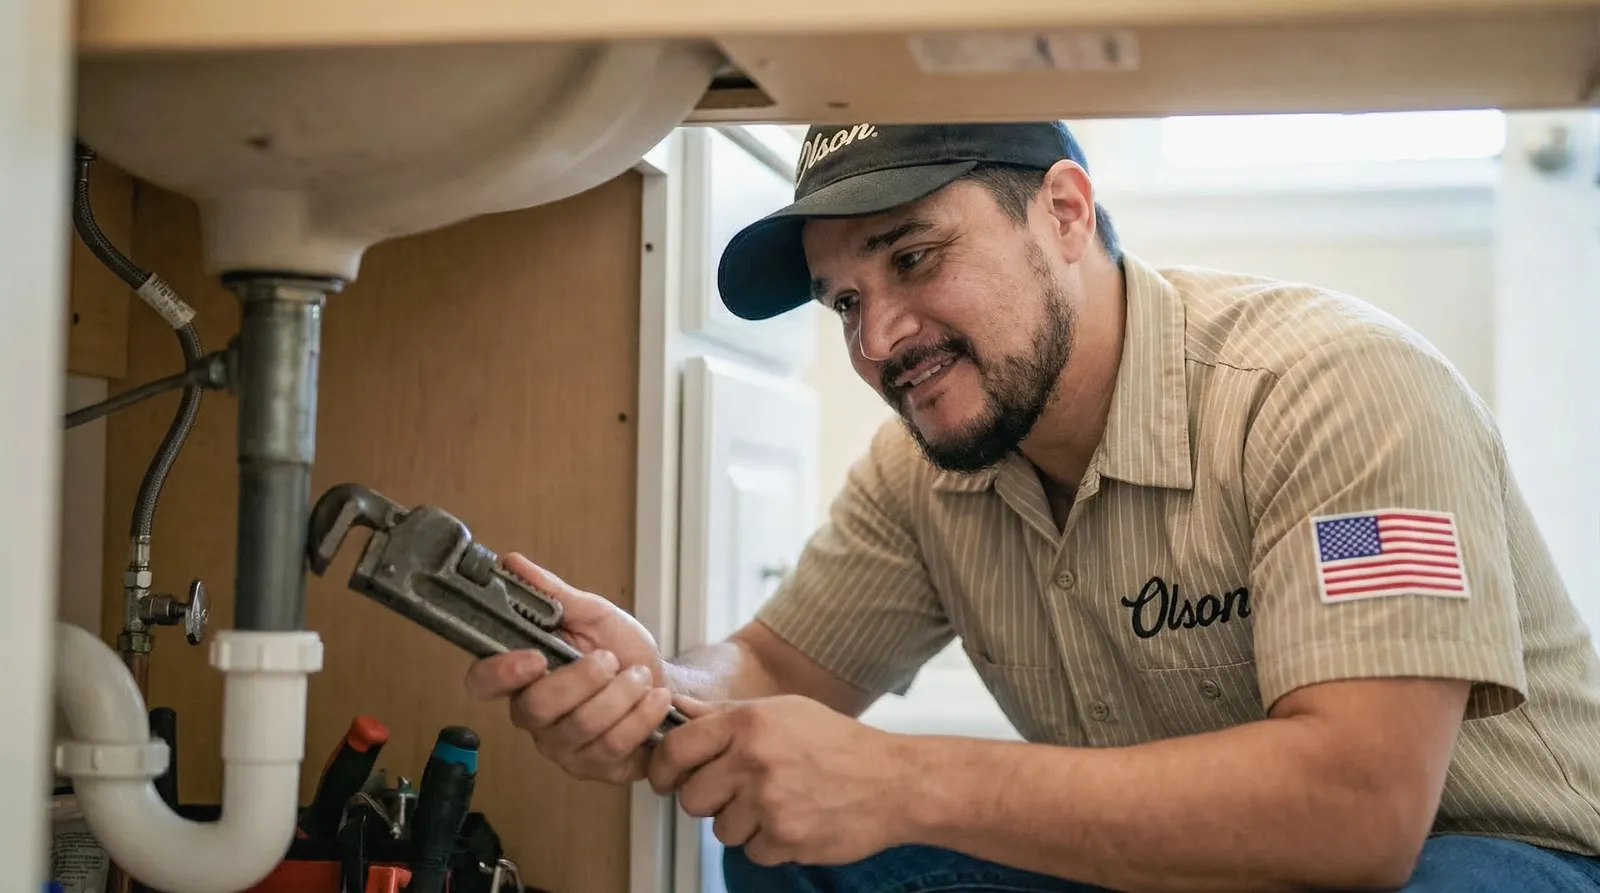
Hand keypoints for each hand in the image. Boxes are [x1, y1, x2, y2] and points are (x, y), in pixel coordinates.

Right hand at [464, 553, 673, 783]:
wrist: (666, 685)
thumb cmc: (623, 651)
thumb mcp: (594, 615)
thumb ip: (553, 593)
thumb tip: (512, 563)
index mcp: (523, 676)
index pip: (482, 682)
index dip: (499, 673)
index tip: (534, 657)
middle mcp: (534, 716)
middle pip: (536, 707)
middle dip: (583, 679)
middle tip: (611, 660)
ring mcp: (562, 747)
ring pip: (579, 727)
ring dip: (620, 694)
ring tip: (639, 676)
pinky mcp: (594, 767)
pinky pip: (612, 747)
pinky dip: (640, 716)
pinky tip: (653, 699)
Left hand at [647, 694, 912, 866]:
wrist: (894, 781)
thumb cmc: (838, 743)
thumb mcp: (783, 712)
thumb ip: (725, 714)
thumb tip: (677, 709)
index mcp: (749, 723)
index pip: (677, 748)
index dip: (664, 767)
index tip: (667, 777)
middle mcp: (754, 760)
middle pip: (692, 798)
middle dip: (708, 800)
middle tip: (736, 792)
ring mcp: (769, 802)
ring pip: (721, 829)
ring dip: (743, 823)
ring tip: (778, 803)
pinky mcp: (786, 838)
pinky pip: (752, 851)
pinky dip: (770, 843)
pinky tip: (795, 820)